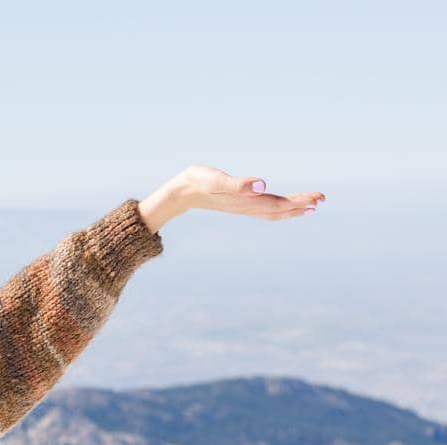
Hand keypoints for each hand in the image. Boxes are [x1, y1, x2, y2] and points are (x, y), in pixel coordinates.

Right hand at [138, 166, 324, 231]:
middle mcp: (246, 207)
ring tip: (310, 206)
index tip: (318, 199)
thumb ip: (239, 184)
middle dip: (300, 205)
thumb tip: (263, 185)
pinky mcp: (238, 204)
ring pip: (272, 211)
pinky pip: (263, 209)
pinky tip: (283, 205)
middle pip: (278, 210)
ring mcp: (242, 207)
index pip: (278, 204)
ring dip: (291, 209)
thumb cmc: (196, 182)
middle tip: (321, 200)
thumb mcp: (215, 180)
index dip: (299, 202)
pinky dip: (278, 208)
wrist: (178, 194)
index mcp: (246, 202)